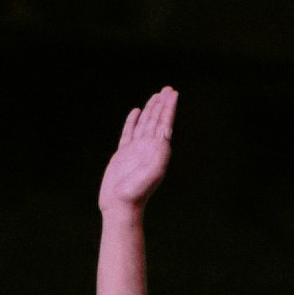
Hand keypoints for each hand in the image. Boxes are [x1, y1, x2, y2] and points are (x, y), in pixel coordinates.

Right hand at [98, 87, 176, 212]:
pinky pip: (128, 132)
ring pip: (144, 124)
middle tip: (168, 88)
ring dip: (151, 110)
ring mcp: (136, 150)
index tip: (173, 93)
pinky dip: (133, 121)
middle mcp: (149, 148)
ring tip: (156, 96)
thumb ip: (161, 153)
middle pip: (157, 120)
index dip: (169, 107)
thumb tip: (166, 132)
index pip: (165, 123)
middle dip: (162, 104)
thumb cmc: (136, 193)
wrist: (120, 206)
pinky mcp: (123, 154)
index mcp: (158, 150)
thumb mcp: (153, 172)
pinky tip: (136, 112)